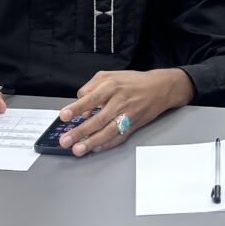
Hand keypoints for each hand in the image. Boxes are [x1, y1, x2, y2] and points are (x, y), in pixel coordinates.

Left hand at [56, 68, 195, 155]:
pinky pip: (119, 137)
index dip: (76, 108)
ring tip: (78, 149)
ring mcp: (128, 114)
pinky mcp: (134, 125)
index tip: (63, 116)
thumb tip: (83, 108)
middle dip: (80, 131)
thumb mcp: (109, 75)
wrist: (160, 87)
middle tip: (65, 140)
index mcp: (111, 86)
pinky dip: (107, 144)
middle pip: (98, 119)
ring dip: (92, 142)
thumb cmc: (132, 81)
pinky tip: (95, 148)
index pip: (90, 98)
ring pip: (108, 131)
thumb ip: (91, 87)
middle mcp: (120, 101)